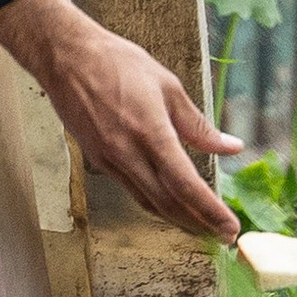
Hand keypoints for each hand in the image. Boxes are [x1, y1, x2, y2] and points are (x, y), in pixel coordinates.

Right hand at [0, 0, 242, 243]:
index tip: (231, 228)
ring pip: (149, 202)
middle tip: (224, 237)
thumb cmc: (118, 64)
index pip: (186, 185)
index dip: (211, 212)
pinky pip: (132, 191)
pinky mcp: (99, 161)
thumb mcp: (169, 87)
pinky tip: (173, 206)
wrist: (66, 58)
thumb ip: (199, 125)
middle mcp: (128, 154)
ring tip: (205, 230)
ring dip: (178, 220)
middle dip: (199, 225)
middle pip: (168, 204)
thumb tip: (231, 147)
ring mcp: (110, 161)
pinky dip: (156, 204)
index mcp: (151, 133)